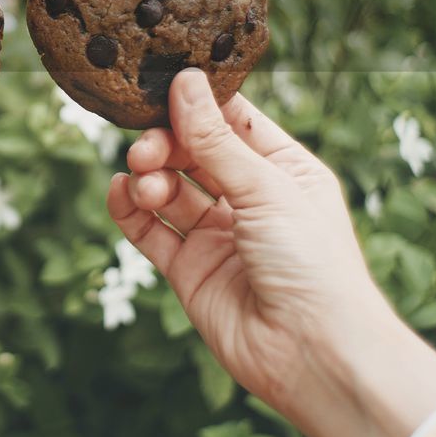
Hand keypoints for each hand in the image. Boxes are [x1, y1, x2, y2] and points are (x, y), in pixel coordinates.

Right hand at [108, 69, 435, 436]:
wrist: (314, 355)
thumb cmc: (314, 266)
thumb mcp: (266, 188)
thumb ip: (216, 139)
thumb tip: (185, 81)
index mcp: (284, 171)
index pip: (233, 121)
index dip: (198, 104)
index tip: (164, 85)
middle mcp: (250, 200)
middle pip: (193, 152)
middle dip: (166, 143)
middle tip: (148, 148)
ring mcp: (219, 236)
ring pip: (168, 188)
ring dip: (149, 176)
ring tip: (145, 182)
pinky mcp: (190, 271)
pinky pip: (151, 232)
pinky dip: (130, 210)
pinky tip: (121, 193)